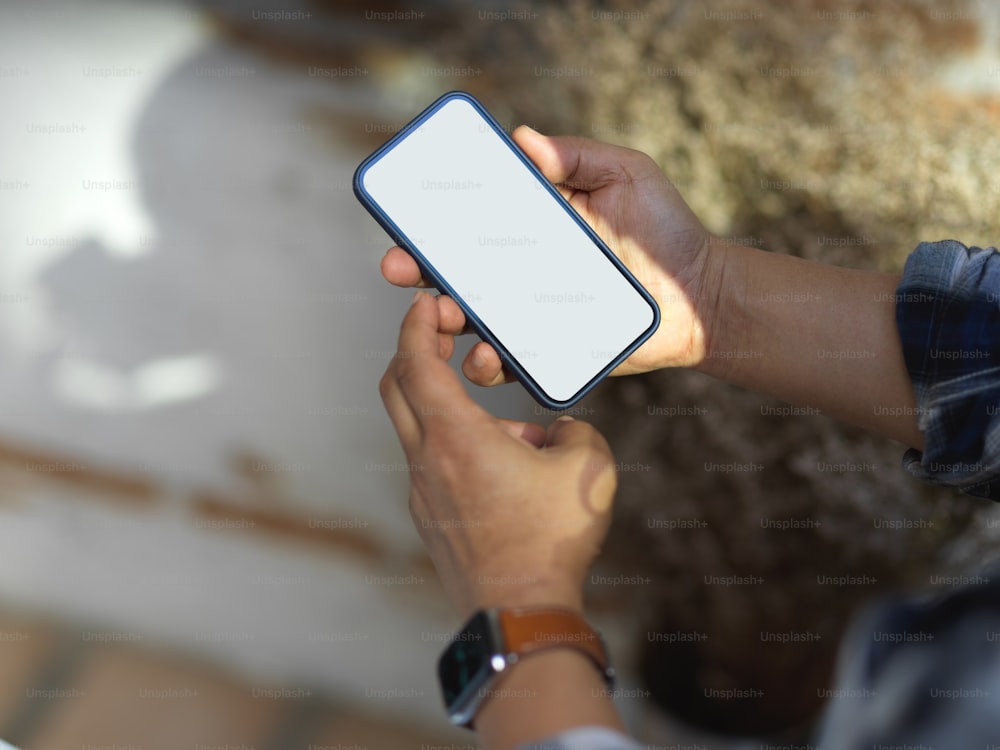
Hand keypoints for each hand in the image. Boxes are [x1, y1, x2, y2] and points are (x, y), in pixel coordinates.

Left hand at [379, 292, 618, 617]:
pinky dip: (453, 446)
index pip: (416, 363)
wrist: (520, 612)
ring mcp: (422, 493)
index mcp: (456, 437)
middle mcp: (427, 460)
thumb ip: (574, 432)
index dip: (416, 326)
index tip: (424, 304)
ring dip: (445, 406)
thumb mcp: (586, 468)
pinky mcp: (430, 519)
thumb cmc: (550, 540)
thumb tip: (557, 432)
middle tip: (442, 337)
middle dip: (413, 352)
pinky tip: (502, 467)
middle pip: (396, 387)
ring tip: (509, 427)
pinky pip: (432, 465)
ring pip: (417, 429)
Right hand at [381, 126, 715, 386]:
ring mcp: (530, 313)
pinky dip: (488, 364)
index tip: (402, 215)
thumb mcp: (627, 176)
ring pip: (469, 320)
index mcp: (531, 225)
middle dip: (415, 269)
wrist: (702, 297)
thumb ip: (577, 156)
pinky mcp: (547, 351)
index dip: (429, 218)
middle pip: (453, 271)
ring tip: (441, 315)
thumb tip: (523, 137)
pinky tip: (486, 357)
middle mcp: (520, 270)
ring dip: (443, 319)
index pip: (468, 220)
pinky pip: (507, 362)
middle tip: (398, 267)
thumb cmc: (666, 231)